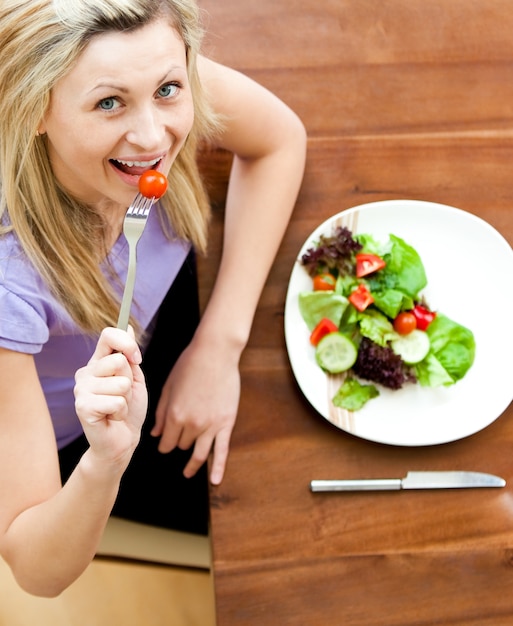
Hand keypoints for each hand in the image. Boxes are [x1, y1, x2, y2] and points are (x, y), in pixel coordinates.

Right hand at [74, 327, 147, 468]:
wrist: (122, 441)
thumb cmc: (128, 410)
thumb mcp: (134, 378)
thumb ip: (129, 355)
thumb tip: (127, 326)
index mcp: (98, 362)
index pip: (108, 335)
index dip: (127, 344)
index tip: (137, 358)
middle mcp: (86, 372)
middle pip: (118, 361)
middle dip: (129, 381)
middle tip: (123, 396)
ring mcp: (81, 389)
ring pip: (120, 383)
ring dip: (126, 399)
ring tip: (117, 408)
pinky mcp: (82, 407)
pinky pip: (116, 401)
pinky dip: (121, 411)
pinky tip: (112, 418)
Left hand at [151, 339, 239, 483]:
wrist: (215, 353)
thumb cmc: (190, 365)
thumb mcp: (169, 386)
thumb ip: (162, 412)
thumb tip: (157, 434)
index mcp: (175, 414)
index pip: (166, 442)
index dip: (165, 444)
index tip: (165, 444)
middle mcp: (192, 424)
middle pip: (182, 446)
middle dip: (179, 443)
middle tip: (179, 440)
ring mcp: (210, 426)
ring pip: (198, 453)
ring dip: (192, 465)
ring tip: (188, 472)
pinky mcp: (226, 423)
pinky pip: (222, 451)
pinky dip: (218, 469)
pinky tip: (216, 481)